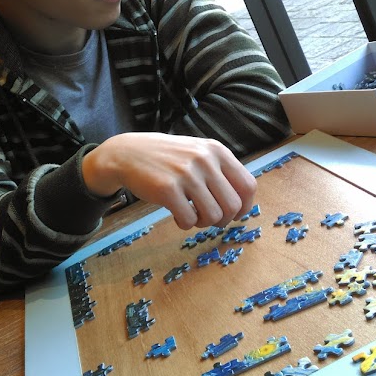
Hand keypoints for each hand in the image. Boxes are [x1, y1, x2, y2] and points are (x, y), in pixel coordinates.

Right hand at [82, 133, 255, 229]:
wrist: (128, 153)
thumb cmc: (167, 158)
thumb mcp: (198, 153)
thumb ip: (220, 172)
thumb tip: (242, 205)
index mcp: (217, 151)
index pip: (248, 186)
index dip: (245, 207)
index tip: (234, 214)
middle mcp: (204, 160)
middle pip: (233, 205)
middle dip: (223, 219)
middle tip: (209, 218)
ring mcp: (186, 174)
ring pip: (213, 215)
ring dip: (204, 223)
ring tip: (192, 215)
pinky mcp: (167, 189)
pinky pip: (189, 220)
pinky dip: (185, 224)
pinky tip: (177, 215)